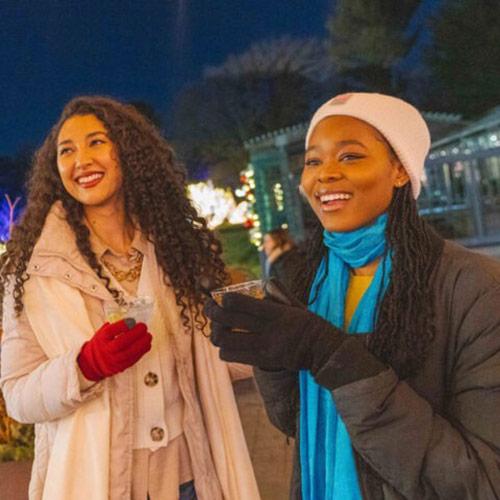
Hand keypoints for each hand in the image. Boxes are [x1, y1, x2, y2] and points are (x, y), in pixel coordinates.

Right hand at [77, 318, 151, 380]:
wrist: (93, 363)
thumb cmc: (101, 344)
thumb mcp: (102, 332)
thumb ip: (115, 326)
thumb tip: (131, 320)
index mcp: (101, 339)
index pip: (110, 332)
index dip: (123, 325)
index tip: (132, 320)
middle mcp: (106, 350)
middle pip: (121, 342)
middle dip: (135, 333)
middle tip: (144, 327)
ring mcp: (113, 360)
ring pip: (130, 352)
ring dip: (142, 343)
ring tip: (148, 335)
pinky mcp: (120, 367)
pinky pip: (133, 359)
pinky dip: (142, 351)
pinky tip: (147, 344)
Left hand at [204, 293, 345, 371]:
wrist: (323, 352)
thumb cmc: (309, 324)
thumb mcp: (296, 305)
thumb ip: (278, 293)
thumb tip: (263, 282)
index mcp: (276, 313)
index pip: (239, 304)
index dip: (224, 299)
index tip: (221, 296)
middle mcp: (268, 331)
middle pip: (226, 321)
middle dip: (211, 312)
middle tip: (209, 307)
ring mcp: (264, 348)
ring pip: (224, 341)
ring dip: (216, 332)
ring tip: (217, 326)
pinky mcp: (261, 362)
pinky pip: (231, 356)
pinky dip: (224, 348)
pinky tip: (228, 342)